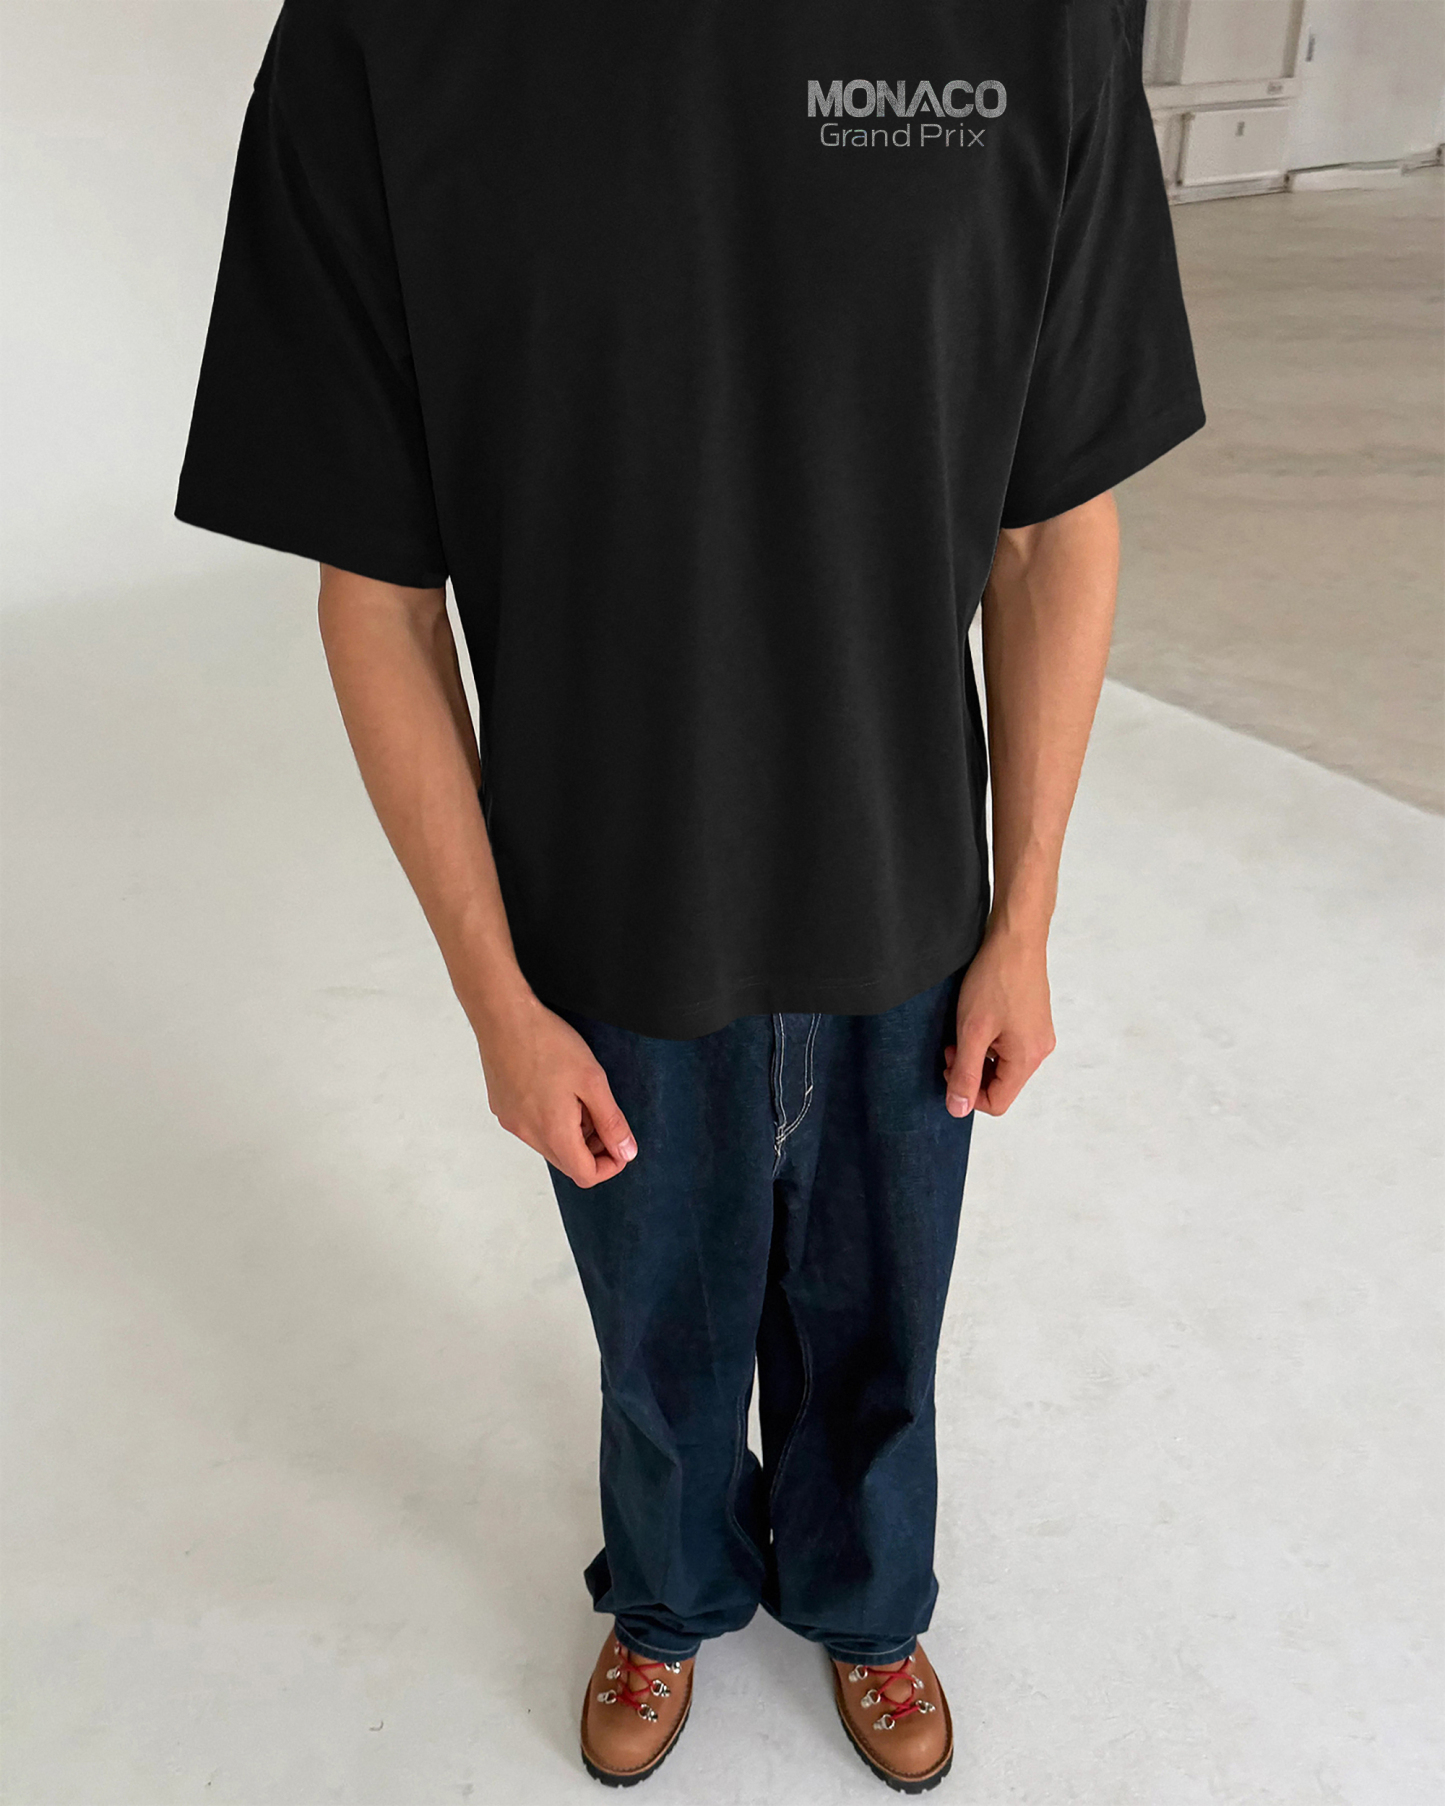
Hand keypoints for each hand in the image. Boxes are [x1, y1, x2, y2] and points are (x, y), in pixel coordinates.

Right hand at [475, 992, 637, 1186]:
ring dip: (572, 1132)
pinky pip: (532, 1127)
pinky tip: (556, 1087)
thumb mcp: (593, 1081)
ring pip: (549, 1144)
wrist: (503, 1016)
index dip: (610, 1165)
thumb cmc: (548, 1043)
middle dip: (592, 1148)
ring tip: (579, 1095)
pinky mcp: (502, 1107)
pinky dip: (550, 1119)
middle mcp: (527, 1134)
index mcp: (552, 1132)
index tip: (621, 1144)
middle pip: (567, 1162)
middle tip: (602, 1114)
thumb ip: (611, 1121)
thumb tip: (626, 1152)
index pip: (585, 1175)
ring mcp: (511, 1121)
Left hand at [943, 927, 1056, 1117]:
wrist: (1016, 938)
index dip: (968, 1093)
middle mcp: (1039, 1051)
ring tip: (962, 1031)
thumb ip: (965, 1072)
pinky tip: (977, 1021)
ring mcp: (1038, 1035)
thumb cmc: (996, 979)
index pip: (997, 1102)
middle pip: (1001, 1084)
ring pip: (1002, 1065)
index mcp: (1027, 1059)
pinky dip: (989, 1042)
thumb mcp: (972, 1030)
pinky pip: (1009, 1046)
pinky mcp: (1034, 1021)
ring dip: (978, 1055)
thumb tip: (958, 1109)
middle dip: (971, 1072)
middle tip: (951, 1048)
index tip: (950, 1067)